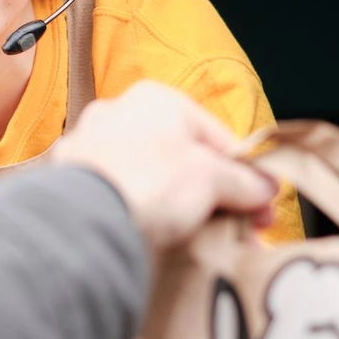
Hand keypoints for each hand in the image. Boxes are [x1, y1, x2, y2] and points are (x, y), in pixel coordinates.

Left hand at [50, 80, 280, 251]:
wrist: (82, 220)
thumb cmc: (149, 182)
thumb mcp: (212, 179)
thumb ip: (243, 181)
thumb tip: (265, 187)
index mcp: (155, 99)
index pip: (216, 134)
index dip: (244, 172)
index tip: (261, 203)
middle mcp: (118, 114)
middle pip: (183, 157)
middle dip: (215, 194)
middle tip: (240, 228)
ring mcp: (91, 148)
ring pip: (151, 178)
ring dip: (181, 206)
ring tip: (202, 238)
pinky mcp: (73, 184)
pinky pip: (123, 197)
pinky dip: (144, 215)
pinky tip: (160, 238)